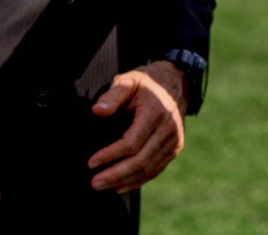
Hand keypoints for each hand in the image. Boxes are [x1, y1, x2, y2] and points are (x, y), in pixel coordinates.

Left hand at [88, 61, 187, 193]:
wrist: (176, 81)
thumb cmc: (148, 82)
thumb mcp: (129, 80)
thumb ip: (113, 95)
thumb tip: (97, 111)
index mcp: (156, 113)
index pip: (132, 143)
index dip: (111, 155)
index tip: (91, 162)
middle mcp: (169, 128)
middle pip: (141, 160)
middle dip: (116, 174)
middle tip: (94, 183)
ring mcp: (174, 139)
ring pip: (149, 168)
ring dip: (125, 180)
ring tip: (103, 186)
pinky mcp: (176, 146)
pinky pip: (157, 168)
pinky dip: (139, 180)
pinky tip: (122, 186)